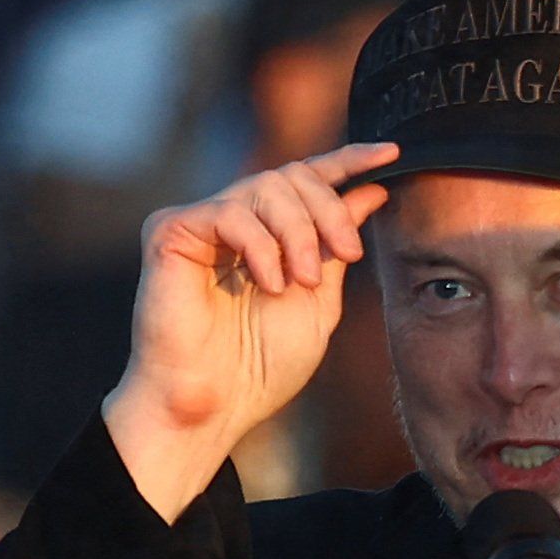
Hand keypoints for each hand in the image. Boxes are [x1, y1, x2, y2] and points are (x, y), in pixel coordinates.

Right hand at [99, 142, 395, 518]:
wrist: (213, 406)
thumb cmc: (260, 367)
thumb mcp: (319, 298)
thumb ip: (338, 244)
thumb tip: (373, 189)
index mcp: (266, 234)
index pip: (306, 179)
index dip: (348, 160)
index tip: (390, 153)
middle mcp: (231, 220)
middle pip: (292, 176)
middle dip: (328, 211)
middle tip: (347, 254)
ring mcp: (199, 223)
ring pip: (265, 186)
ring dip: (298, 232)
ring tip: (302, 282)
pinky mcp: (169, 231)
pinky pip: (229, 212)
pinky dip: (261, 246)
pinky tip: (268, 283)